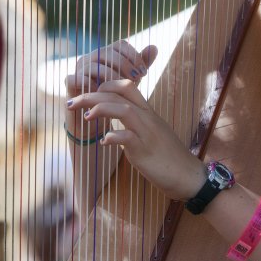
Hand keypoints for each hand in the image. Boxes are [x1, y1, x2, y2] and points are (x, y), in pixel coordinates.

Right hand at [65, 40, 157, 95]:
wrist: (97, 120)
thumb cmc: (115, 96)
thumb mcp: (131, 80)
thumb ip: (141, 64)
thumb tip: (154, 47)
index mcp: (106, 53)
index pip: (120, 44)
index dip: (133, 56)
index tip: (144, 72)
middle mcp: (91, 58)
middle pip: (107, 52)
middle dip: (124, 65)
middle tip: (135, 79)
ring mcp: (78, 69)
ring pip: (93, 65)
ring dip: (109, 76)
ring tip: (120, 87)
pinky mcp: (69, 83)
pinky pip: (75, 78)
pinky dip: (89, 84)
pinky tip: (102, 92)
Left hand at [67, 76, 206, 201]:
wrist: (189, 176)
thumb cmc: (168, 156)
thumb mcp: (152, 133)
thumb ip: (135, 123)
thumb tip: (116, 120)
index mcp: (147, 112)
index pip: (126, 85)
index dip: (104, 85)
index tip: (88, 94)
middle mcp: (147, 117)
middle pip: (118, 95)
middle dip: (91, 96)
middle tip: (71, 103)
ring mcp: (147, 133)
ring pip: (123, 110)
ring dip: (100, 109)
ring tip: (85, 117)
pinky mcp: (146, 150)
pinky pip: (128, 138)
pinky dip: (113, 137)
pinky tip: (103, 142)